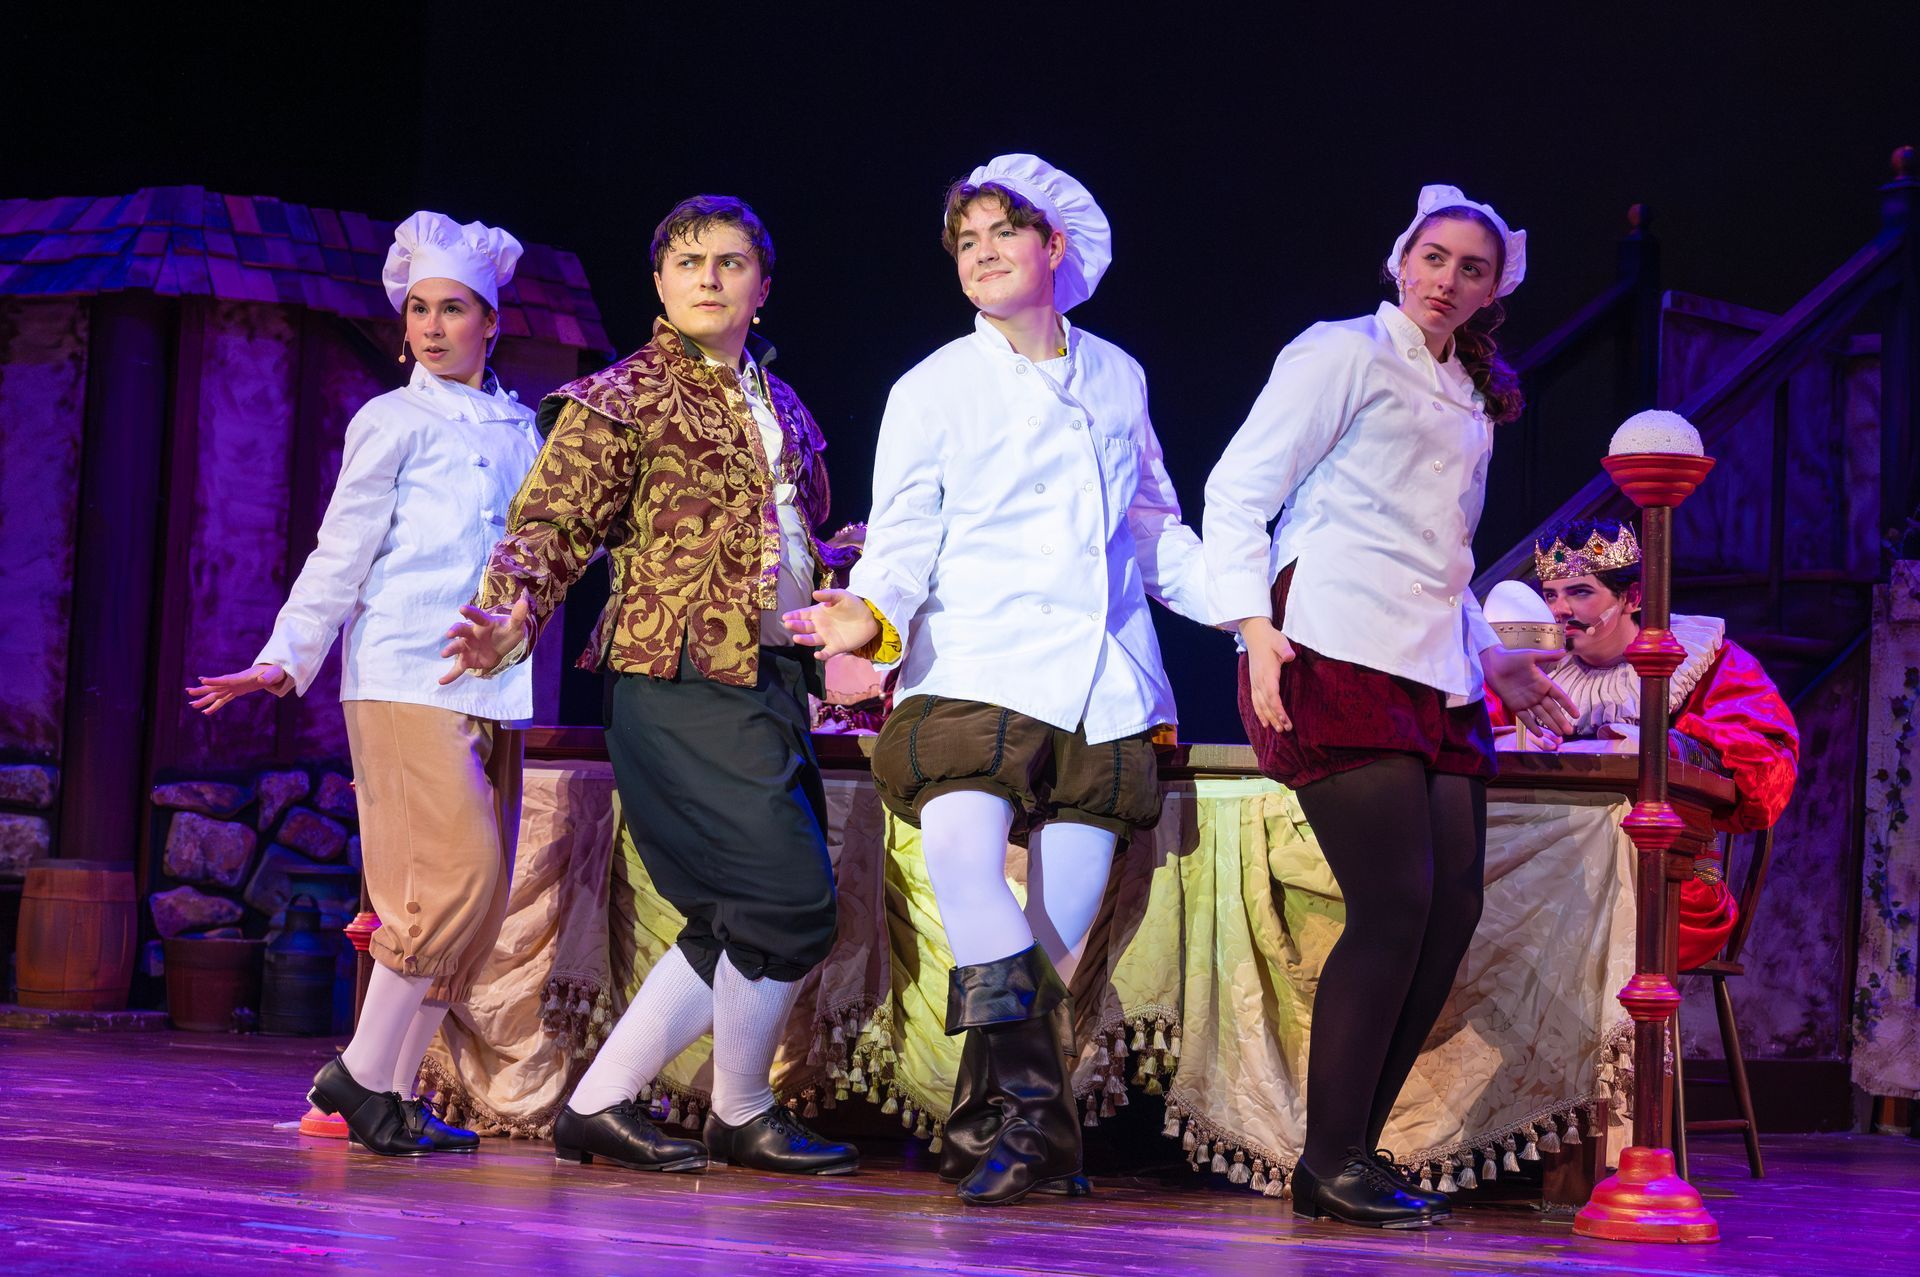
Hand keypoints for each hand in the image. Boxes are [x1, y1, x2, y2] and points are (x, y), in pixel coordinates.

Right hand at [185, 663, 289, 714]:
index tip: (202, 680)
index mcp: (241, 678)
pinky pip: (222, 700)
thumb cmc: (273, 672)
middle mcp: (233, 682)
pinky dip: (214, 706)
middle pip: (215, 687)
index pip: (226, 679)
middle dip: (202, 690)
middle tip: (188, 692)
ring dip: (204, 699)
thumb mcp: (273, 674)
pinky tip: (205, 712)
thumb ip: (268, 677)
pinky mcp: (235, 692)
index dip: (215, 680)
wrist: (271, 672)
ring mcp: (233, 688)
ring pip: (215, 694)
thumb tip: (262, 681)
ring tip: (192, 705)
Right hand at [439, 592, 530, 684]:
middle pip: (461, 630)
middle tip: (449, 634)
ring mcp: (467, 646)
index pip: (476, 616)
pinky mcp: (467, 660)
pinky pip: (458, 668)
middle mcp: (471, 633)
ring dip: (450, 650)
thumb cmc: (506, 632)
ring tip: (444, 654)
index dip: (470, 612)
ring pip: (457, 647)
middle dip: (455, 631)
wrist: (502, 645)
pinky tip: (442, 681)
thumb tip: (524, 602)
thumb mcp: (514, 625)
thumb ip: (518, 616)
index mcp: (483, 623)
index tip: (462, 609)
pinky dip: (450, 675)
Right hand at [783, 589, 880, 660]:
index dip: (794, 616)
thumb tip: (814, 594)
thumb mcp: (841, 596)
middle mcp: (820, 626)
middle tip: (788, 625)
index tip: (785, 617)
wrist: (870, 617)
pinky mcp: (836, 647)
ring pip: (812, 640)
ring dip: (804, 640)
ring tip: (797, 638)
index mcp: (818, 613)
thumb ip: (828, 595)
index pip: (803, 614)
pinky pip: (827, 652)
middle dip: (795, 626)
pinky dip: (822, 655)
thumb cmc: (853, 604)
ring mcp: (827, 637)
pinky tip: (817, 654)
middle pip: (804, 627)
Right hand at [1241, 616, 1295, 733]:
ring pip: (1260, 705)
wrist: (1255, 635)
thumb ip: (1284, 649)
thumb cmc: (1270, 639)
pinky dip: (1259, 713)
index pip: (1272, 695)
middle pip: (1266, 704)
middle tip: (1285, 729)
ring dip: (1268, 718)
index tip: (1284, 719)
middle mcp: (1259, 681)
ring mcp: (1255, 683)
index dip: (1277, 708)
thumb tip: (1289, 656)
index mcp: (1267, 673)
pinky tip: (1264, 722)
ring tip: (1277, 730)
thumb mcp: (1280, 641)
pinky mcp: (1254, 683)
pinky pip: (1255, 702)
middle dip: (1275, 718)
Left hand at [1483, 645, 1575, 740]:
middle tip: (1569, 732)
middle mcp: (1537, 694)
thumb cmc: (1512, 657)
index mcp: (1544, 683)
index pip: (1559, 696)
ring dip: (1550, 725)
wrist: (1492, 663)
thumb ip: (1547, 656)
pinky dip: (1532, 726)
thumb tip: (1565, 652)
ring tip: (1559, 735)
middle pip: (1552, 709)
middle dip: (1561, 720)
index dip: (1568, 705)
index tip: (1576, 715)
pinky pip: (1525, 718)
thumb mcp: (1531, 656)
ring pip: (1541, 715)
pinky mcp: (1515, 706)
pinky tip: (1539, 734)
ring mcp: (1527, 701)